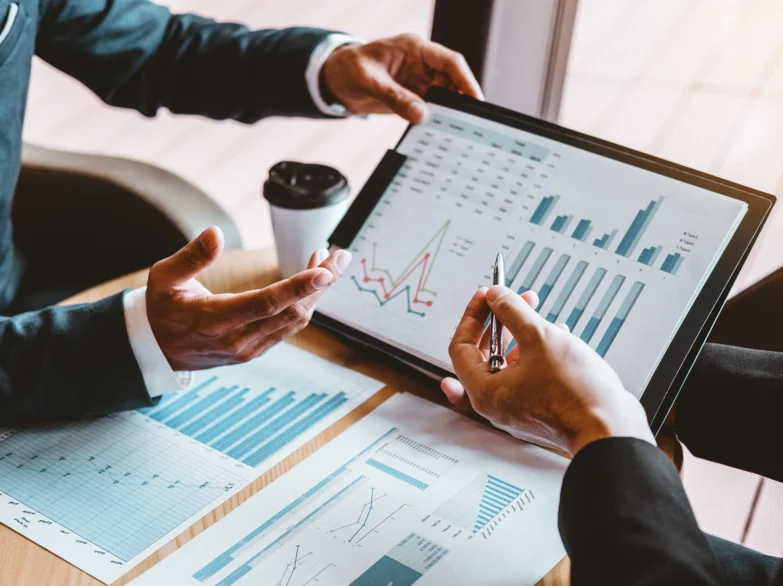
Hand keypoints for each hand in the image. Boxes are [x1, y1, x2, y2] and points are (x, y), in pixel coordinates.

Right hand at [145, 226, 350, 370]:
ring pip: (294, 322)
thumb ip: (191, 256)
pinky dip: (304, 303)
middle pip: (291, 313)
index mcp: (213, 320)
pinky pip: (288, 328)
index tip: (325, 271)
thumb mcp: (163, 277)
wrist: (154, 351)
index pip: (265, 304)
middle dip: (320, 284)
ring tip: (329, 260)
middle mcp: (236, 340)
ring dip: (316, 292)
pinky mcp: (254, 351)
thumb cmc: (159, 309)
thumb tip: (215, 232)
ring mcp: (248, 349)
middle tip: (341, 255)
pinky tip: (310, 282)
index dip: (298, 287)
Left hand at [320, 34, 483, 123]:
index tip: (475, 99)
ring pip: (443, 97)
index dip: (465, 80)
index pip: (449, 62)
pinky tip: (439, 133)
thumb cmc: (349, 69)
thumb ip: (394, 97)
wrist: (335, 81)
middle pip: (451, 81)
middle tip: (469, 123)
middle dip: (461, 100)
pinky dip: (435, 120)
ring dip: (449, 113)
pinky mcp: (413, 98)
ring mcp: (418, 82)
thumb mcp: (368, 80)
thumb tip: (420, 114)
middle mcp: (421, 65)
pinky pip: (430, 110)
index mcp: (415, 49)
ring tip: (456, 131)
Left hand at [441, 285, 653, 455]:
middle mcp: (497, 403)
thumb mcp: (539, 337)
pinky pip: (528, 373)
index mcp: (484, 392)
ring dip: (520, 333)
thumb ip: (512, 311)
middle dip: (499, 321)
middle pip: (484, 353)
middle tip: (511, 300)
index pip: (460, 346)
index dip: (473, 315)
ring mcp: (519, 407)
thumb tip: (495, 296)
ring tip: (536, 313)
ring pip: (509, 362)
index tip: (487, 296)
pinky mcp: (540, 407)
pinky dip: (536, 352)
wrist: (611, 429)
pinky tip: (555, 335)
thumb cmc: (575, 393)